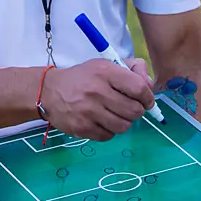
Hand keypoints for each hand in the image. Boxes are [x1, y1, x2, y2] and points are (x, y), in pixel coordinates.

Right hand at [41, 59, 155, 140]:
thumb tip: (150, 85)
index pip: (138, 87)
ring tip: (116, 115)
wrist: (50, 91)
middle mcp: (97, 91)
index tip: (147, 100)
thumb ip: (132, 69)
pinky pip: (109, 136)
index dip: (148, 96)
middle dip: (137, 111)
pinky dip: (110, 131)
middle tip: (131, 108)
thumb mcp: (105, 65)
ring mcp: (89, 112)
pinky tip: (103, 121)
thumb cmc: (83, 77)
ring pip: (123, 126)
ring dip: (124, 122)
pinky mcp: (82, 128)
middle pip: (134, 110)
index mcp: (105, 72)